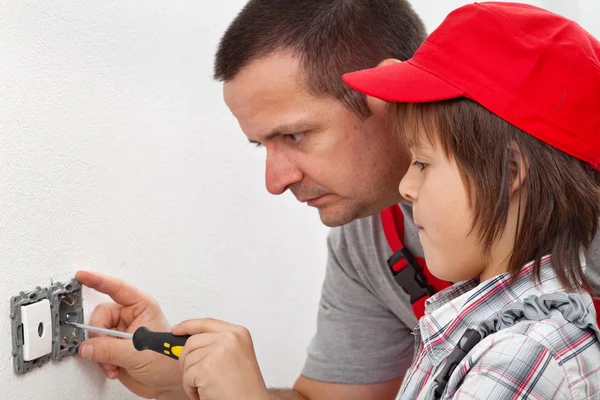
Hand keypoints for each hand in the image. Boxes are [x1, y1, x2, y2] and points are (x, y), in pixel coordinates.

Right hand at [76, 270, 182, 398]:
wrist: (168, 383)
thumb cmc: (169, 361)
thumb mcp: (139, 352)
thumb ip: (110, 349)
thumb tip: (87, 346)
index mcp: (142, 307)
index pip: (117, 289)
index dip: (98, 281)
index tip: (82, 275)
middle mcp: (130, 317)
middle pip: (100, 316)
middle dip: (99, 335)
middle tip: (105, 349)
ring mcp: (121, 333)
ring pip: (95, 334)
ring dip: (100, 352)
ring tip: (114, 364)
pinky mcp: (114, 348)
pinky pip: (95, 349)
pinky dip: (100, 361)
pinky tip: (113, 368)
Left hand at [172, 319, 269, 399]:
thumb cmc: (244, 388)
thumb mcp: (236, 357)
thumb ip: (216, 345)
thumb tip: (190, 345)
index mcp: (239, 333)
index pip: (207, 323)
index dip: (188, 325)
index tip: (176, 329)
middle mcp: (230, 338)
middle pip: (192, 342)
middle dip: (186, 361)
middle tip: (195, 377)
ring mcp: (219, 350)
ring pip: (187, 360)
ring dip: (191, 379)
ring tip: (208, 387)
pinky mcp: (208, 367)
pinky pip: (187, 376)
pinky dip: (191, 389)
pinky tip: (205, 393)